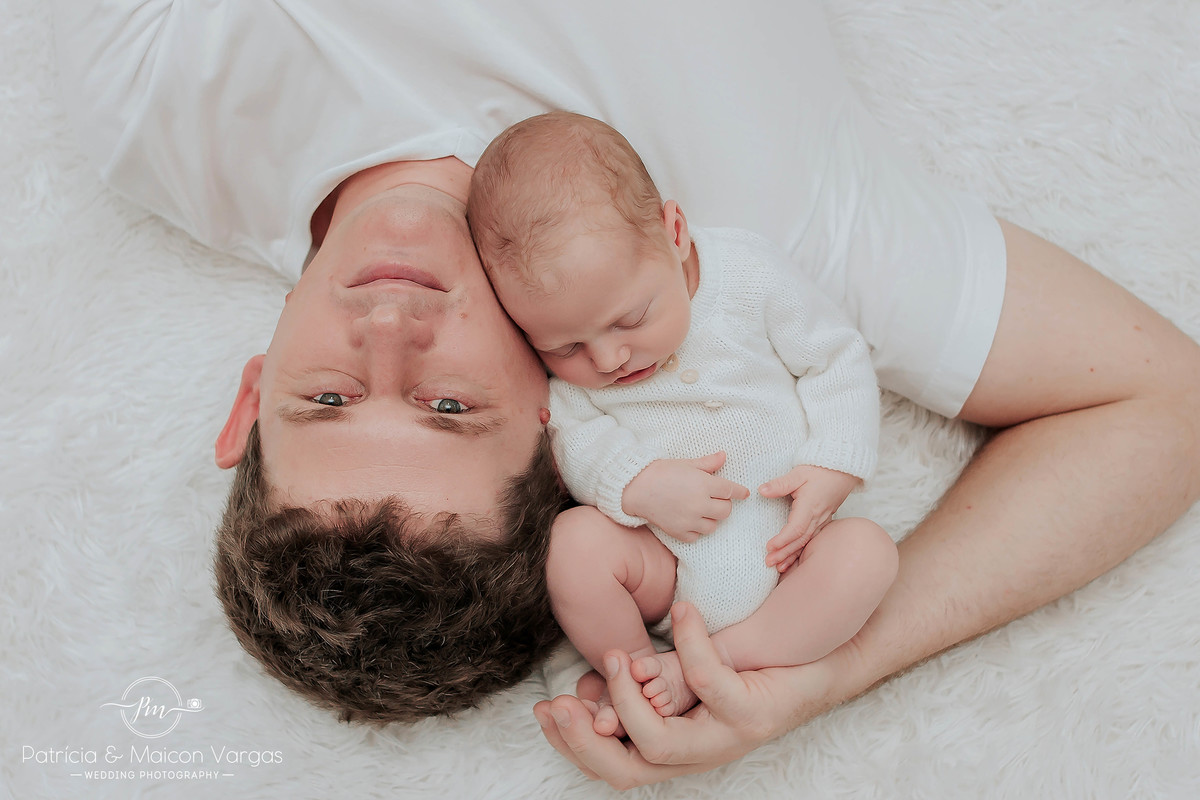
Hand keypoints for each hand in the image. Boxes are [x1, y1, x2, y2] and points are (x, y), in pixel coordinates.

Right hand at [533, 602, 850, 789]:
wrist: (822, 656)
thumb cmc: (749, 665)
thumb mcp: (686, 674)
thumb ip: (645, 683)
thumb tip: (589, 684)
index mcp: (680, 746)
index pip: (614, 766)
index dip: (573, 746)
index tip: (548, 708)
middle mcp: (701, 752)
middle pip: (629, 771)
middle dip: (584, 742)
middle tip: (560, 702)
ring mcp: (727, 738)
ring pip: (662, 744)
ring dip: (627, 703)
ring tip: (617, 657)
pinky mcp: (753, 713)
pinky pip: (709, 686)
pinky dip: (689, 648)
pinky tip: (683, 611)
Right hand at [622, 452, 749, 541]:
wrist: (636, 488)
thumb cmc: (661, 472)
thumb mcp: (687, 464)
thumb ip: (708, 463)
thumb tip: (724, 456)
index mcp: (703, 485)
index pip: (730, 491)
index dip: (739, 491)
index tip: (743, 493)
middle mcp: (699, 504)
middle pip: (726, 511)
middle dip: (723, 504)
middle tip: (715, 499)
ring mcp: (689, 520)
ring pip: (713, 526)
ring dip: (711, 518)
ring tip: (701, 510)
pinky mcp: (679, 532)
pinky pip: (697, 536)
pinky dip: (696, 530)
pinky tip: (690, 520)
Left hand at [761, 465, 860, 571]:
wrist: (843, 469)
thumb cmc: (820, 470)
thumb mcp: (798, 473)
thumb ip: (780, 484)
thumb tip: (762, 490)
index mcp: (810, 505)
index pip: (796, 529)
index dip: (782, 540)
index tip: (769, 547)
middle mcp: (818, 516)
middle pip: (800, 540)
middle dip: (784, 553)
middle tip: (768, 562)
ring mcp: (823, 520)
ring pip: (807, 542)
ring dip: (792, 555)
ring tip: (779, 568)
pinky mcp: (824, 521)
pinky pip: (812, 539)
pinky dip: (802, 550)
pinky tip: (793, 558)